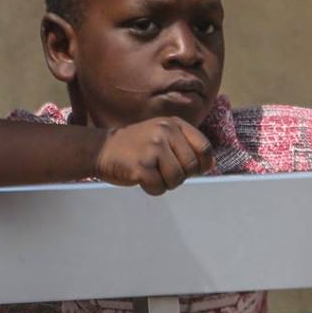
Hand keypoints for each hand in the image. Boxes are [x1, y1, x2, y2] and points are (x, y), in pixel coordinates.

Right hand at [92, 117, 214, 195]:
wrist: (101, 148)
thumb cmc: (136, 146)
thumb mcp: (162, 134)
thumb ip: (185, 145)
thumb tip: (210, 164)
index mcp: (174, 123)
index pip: (204, 148)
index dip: (201, 164)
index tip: (188, 168)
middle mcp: (165, 131)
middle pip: (191, 167)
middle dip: (179, 175)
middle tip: (161, 169)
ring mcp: (153, 147)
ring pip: (177, 179)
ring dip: (165, 183)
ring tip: (150, 172)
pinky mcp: (142, 164)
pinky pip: (159, 187)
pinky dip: (151, 188)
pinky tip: (141, 177)